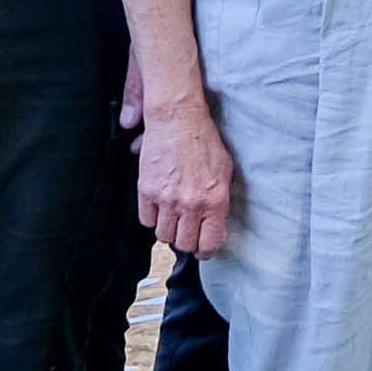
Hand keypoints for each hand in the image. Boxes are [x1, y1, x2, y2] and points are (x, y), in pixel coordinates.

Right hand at [135, 86, 241, 259]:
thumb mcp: (224, 170)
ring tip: (172, 218)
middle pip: (185, 243)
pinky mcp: (147, 191)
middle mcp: (192, 203)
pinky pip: (146, 220)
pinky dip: (152, 217)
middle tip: (186, 233)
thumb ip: (220, 200)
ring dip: (168, 230)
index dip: (206, 250)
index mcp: (215, 200)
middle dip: (186, 241)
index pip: (210, 243)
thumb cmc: (203, 141)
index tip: (202, 249)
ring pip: (164, 235)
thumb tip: (216, 223)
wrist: (177, 120)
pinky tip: (158, 207)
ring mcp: (168, 199)